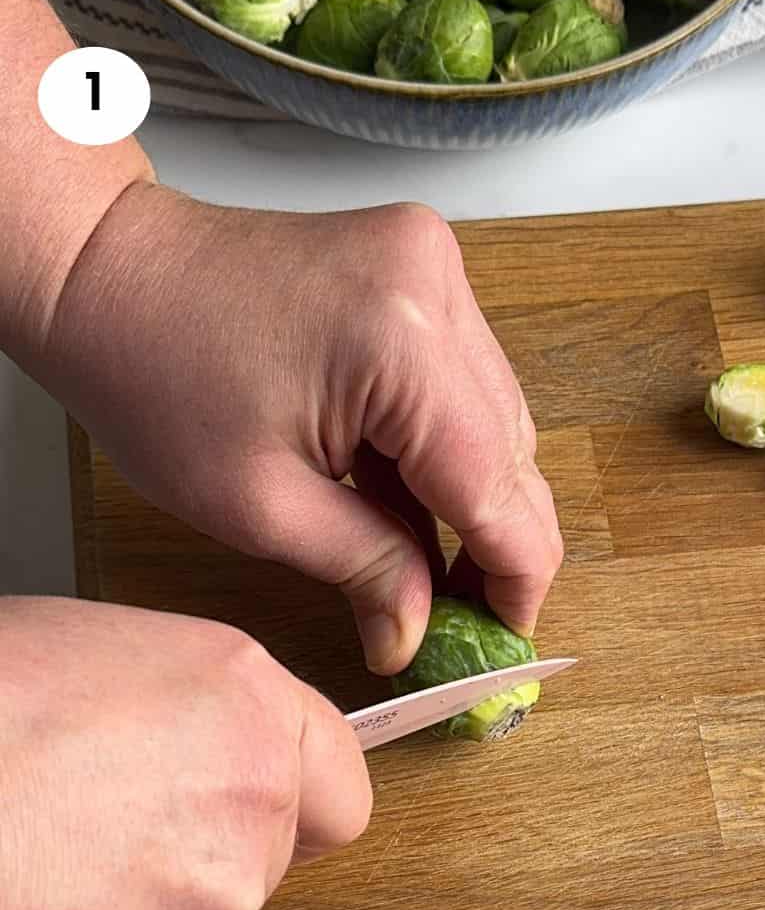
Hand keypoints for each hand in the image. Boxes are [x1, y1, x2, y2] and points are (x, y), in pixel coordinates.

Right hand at [0, 597, 371, 909]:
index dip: (292, 789)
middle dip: (188, 849)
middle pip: (257, 859)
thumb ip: (173, 707)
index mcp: (241, 712)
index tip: (258, 799)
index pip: (337, 779)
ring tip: (23, 865)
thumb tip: (177, 740)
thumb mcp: (75, 644)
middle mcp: (244, 818)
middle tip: (82, 821)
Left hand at [34, 184, 562, 673]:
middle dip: (495, 545)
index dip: (514, 579)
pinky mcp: (422, 271)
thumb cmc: (152, 373)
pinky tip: (408, 496)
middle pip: (514, 454)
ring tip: (424, 563)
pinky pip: (466, 383)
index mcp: (401, 346)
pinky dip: (447, 448)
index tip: (504, 637)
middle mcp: (436, 291)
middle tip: (462, 618)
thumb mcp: (260, 507)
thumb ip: (365, 574)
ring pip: (501, 420)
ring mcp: (434, 270)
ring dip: (474, 498)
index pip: (502, 490)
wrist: (106, 274)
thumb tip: (416, 638)